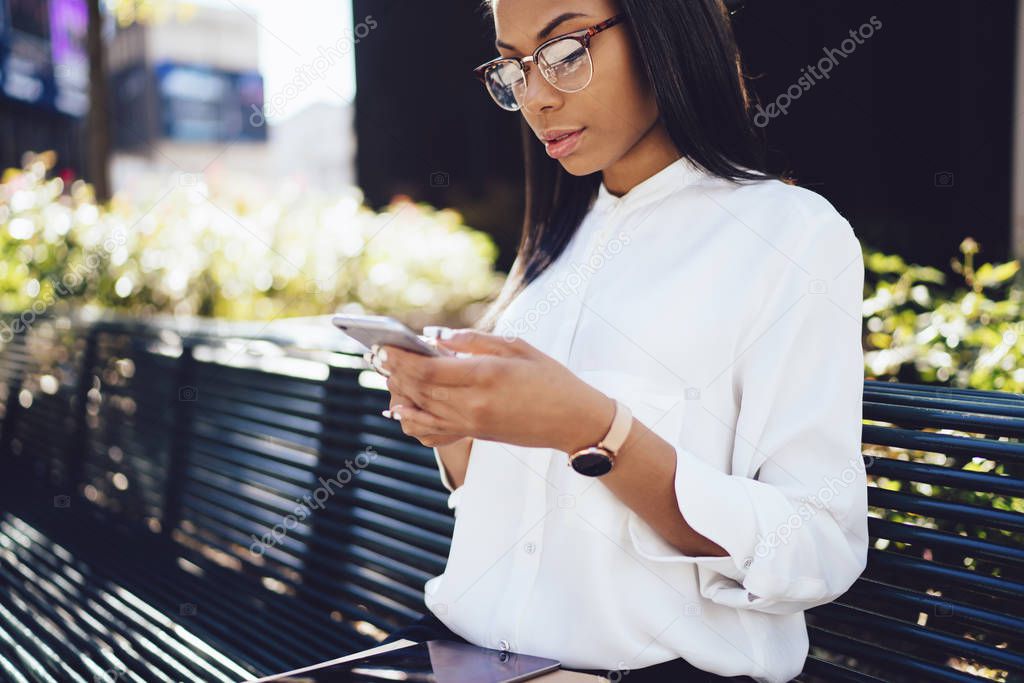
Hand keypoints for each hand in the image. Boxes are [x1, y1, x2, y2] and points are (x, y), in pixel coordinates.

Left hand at [376, 329, 614, 452]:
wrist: (574, 421)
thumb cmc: (551, 378)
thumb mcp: (516, 347)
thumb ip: (473, 341)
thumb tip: (435, 338)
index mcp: (485, 376)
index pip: (428, 370)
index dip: (400, 359)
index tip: (383, 346)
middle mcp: (474, 404)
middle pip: (419, 390)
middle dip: (394, 373)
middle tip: (377, 356)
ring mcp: (473, 424)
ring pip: (422, 411)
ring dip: (399, 394)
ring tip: (387, 376)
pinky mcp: (475, 435)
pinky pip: (434, 432)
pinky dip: (413, 422)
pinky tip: (402, 410)